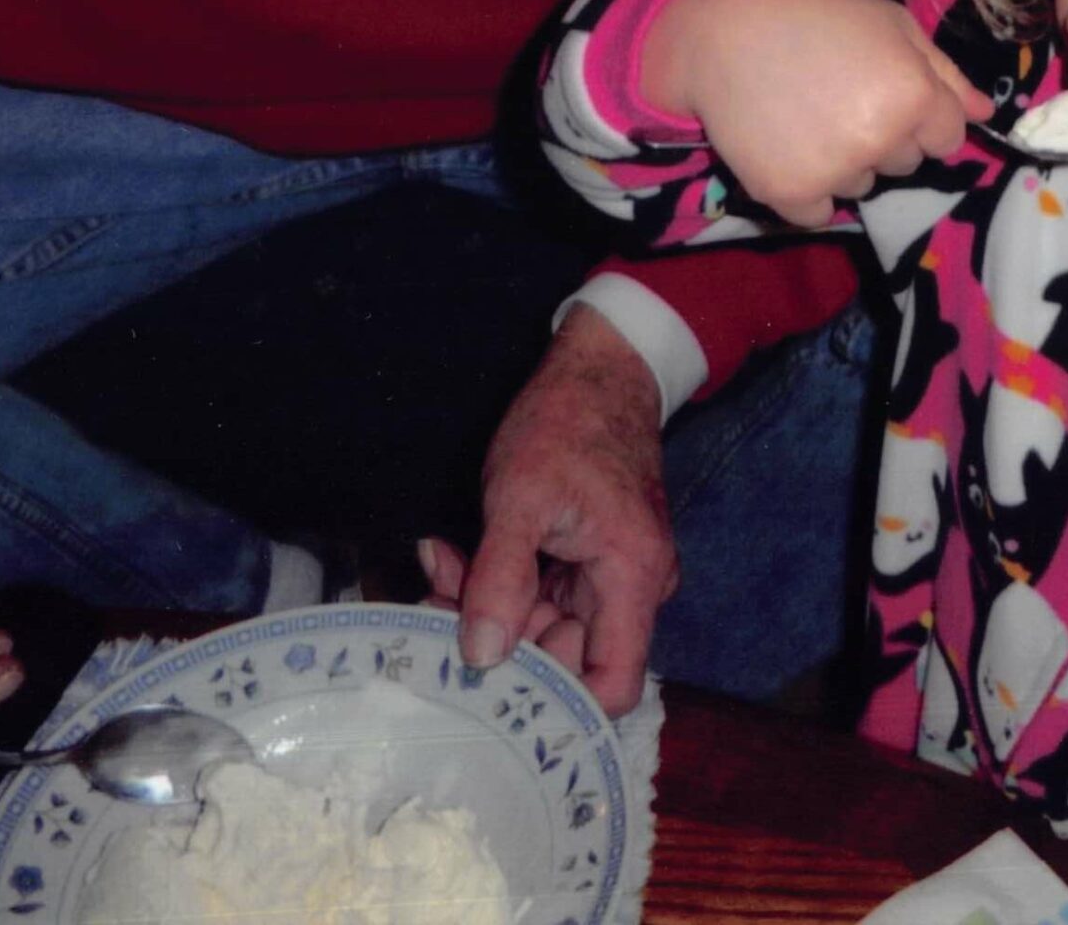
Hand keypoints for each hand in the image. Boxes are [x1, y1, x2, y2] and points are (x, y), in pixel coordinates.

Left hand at [439, 308, 677, 715]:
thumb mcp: (520, 497)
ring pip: (542, 622)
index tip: (489, 687)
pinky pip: (541, 591)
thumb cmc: (566, 422)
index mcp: (632, 579)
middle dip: (497, 638)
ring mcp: (608, 572)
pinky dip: (498, 579)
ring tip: (441, 564)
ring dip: (487, 604)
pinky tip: (457, 553)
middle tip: (435, 605)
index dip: (556, 701)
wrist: (599, 367)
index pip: (611, 685)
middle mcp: (632, 587)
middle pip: (564, 655)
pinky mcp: (585, 557)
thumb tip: (482, 658)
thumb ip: (501, 580)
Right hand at [641, 0, 988, 225]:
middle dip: (880, 136)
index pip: (947, 138)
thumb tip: (984, 115)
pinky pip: (818, 211)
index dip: (919, 115)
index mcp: (914, 94)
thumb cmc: (815, 16)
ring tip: (803, 112)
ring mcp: (834, 170)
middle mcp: (880, 139)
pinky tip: (783, 142)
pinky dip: (803, 186)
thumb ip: (944, 72)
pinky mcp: (788, 192)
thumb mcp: (890, 24)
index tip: (880, 90)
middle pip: (905, 163)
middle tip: (835, 94)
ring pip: (861, 185)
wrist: (721, 30)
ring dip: (841, 160)